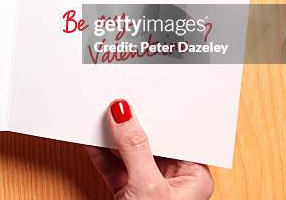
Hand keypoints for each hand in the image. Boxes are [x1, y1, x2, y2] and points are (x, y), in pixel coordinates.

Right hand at [86, 99, 213, 199]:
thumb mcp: (147, 188)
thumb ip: (135, 149)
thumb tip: (125, 113)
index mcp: (193, 177)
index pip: (176, 133)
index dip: (158, 112)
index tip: (140, 95)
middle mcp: (173, 180)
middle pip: (149, 140)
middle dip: (130, 123)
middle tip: (115, 102)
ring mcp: (148, 186)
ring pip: (128, 152)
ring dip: (111, 136)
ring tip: (99, 115)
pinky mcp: (126, 192)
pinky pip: (112, 165)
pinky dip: (100, 152)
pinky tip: (91, 138)